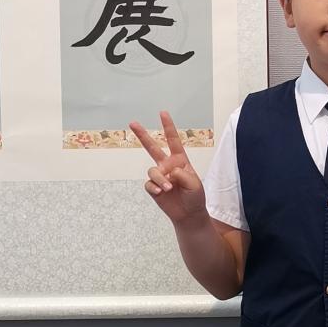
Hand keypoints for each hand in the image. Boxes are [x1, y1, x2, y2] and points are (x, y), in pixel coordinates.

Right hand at [130, 110, 206, 226]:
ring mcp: (160, 176)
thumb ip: (181, 174)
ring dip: (160, 179)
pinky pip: (149, 184)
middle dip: (142, 135)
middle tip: (132, 123)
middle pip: (152, 147)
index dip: (168, 127)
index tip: (162, 113)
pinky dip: (155, 188)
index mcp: (180, 160)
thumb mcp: (194, 183)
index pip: (173, 140)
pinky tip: (161, 193)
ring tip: (168, 188)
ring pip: (153, 171)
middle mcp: (168, 165)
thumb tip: (166, 172)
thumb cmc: (195, 196)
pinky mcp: (154, 188)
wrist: (189, 214)